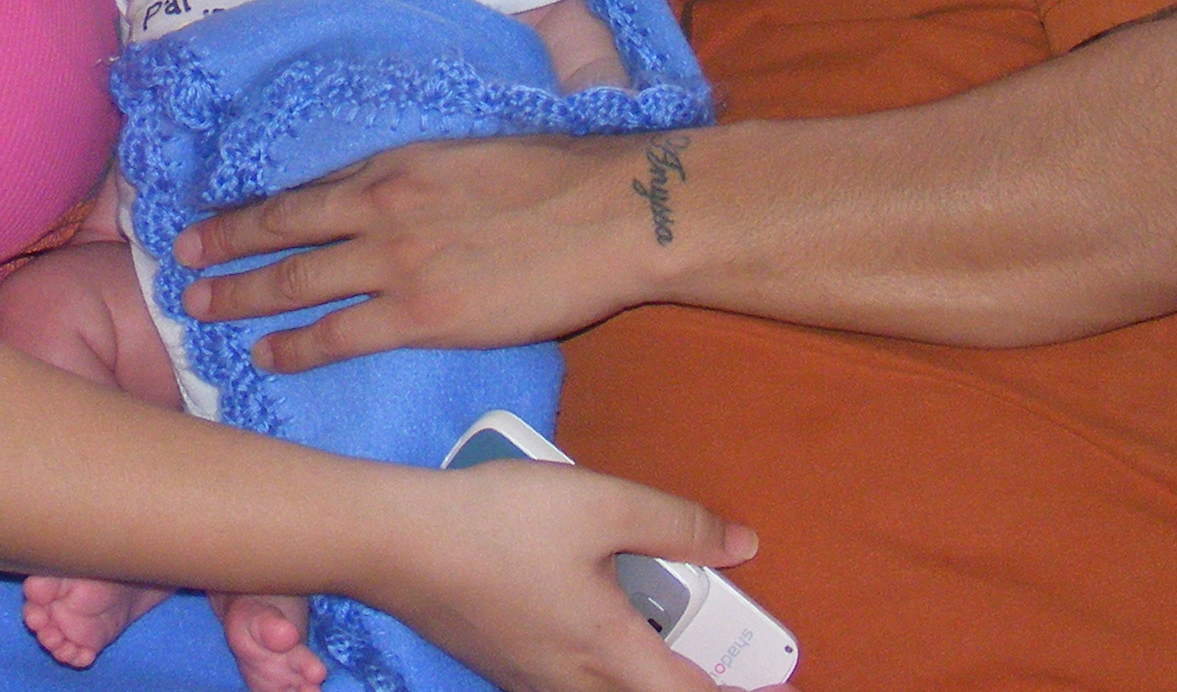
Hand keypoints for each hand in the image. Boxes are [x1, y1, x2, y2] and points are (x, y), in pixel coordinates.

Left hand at [175, 133, 664, 371]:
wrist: (611, 213)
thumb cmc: (557, 176)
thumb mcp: (467, 150)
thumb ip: (417, 173)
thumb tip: (386, 186)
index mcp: (393, 162)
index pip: (303, 188)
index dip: (249, 206)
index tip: (211, 216)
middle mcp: (380, 208)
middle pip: (280, 232)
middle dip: (222, 249)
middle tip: (179, 263)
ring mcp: (397, 263)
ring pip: (295, 282)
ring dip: (239, 296)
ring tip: (197, 310)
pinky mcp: (424, 315)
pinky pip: (340, 336)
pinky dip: (295, 348)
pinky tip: (265, 356)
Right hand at [369, 456, 751, 691]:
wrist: (393, 541)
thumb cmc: (494, 522)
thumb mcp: (598, 502)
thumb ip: (677, 523)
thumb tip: (740, 544)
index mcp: (611, 655)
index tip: (783, 684)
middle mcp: (574, 684)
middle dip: (693, 684)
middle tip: (728, 661)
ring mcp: (533, 682)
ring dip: (645, 673)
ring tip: (662, 632)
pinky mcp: (503, 665)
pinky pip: (570, 683)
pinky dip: (603, 665)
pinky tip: (592, 614)